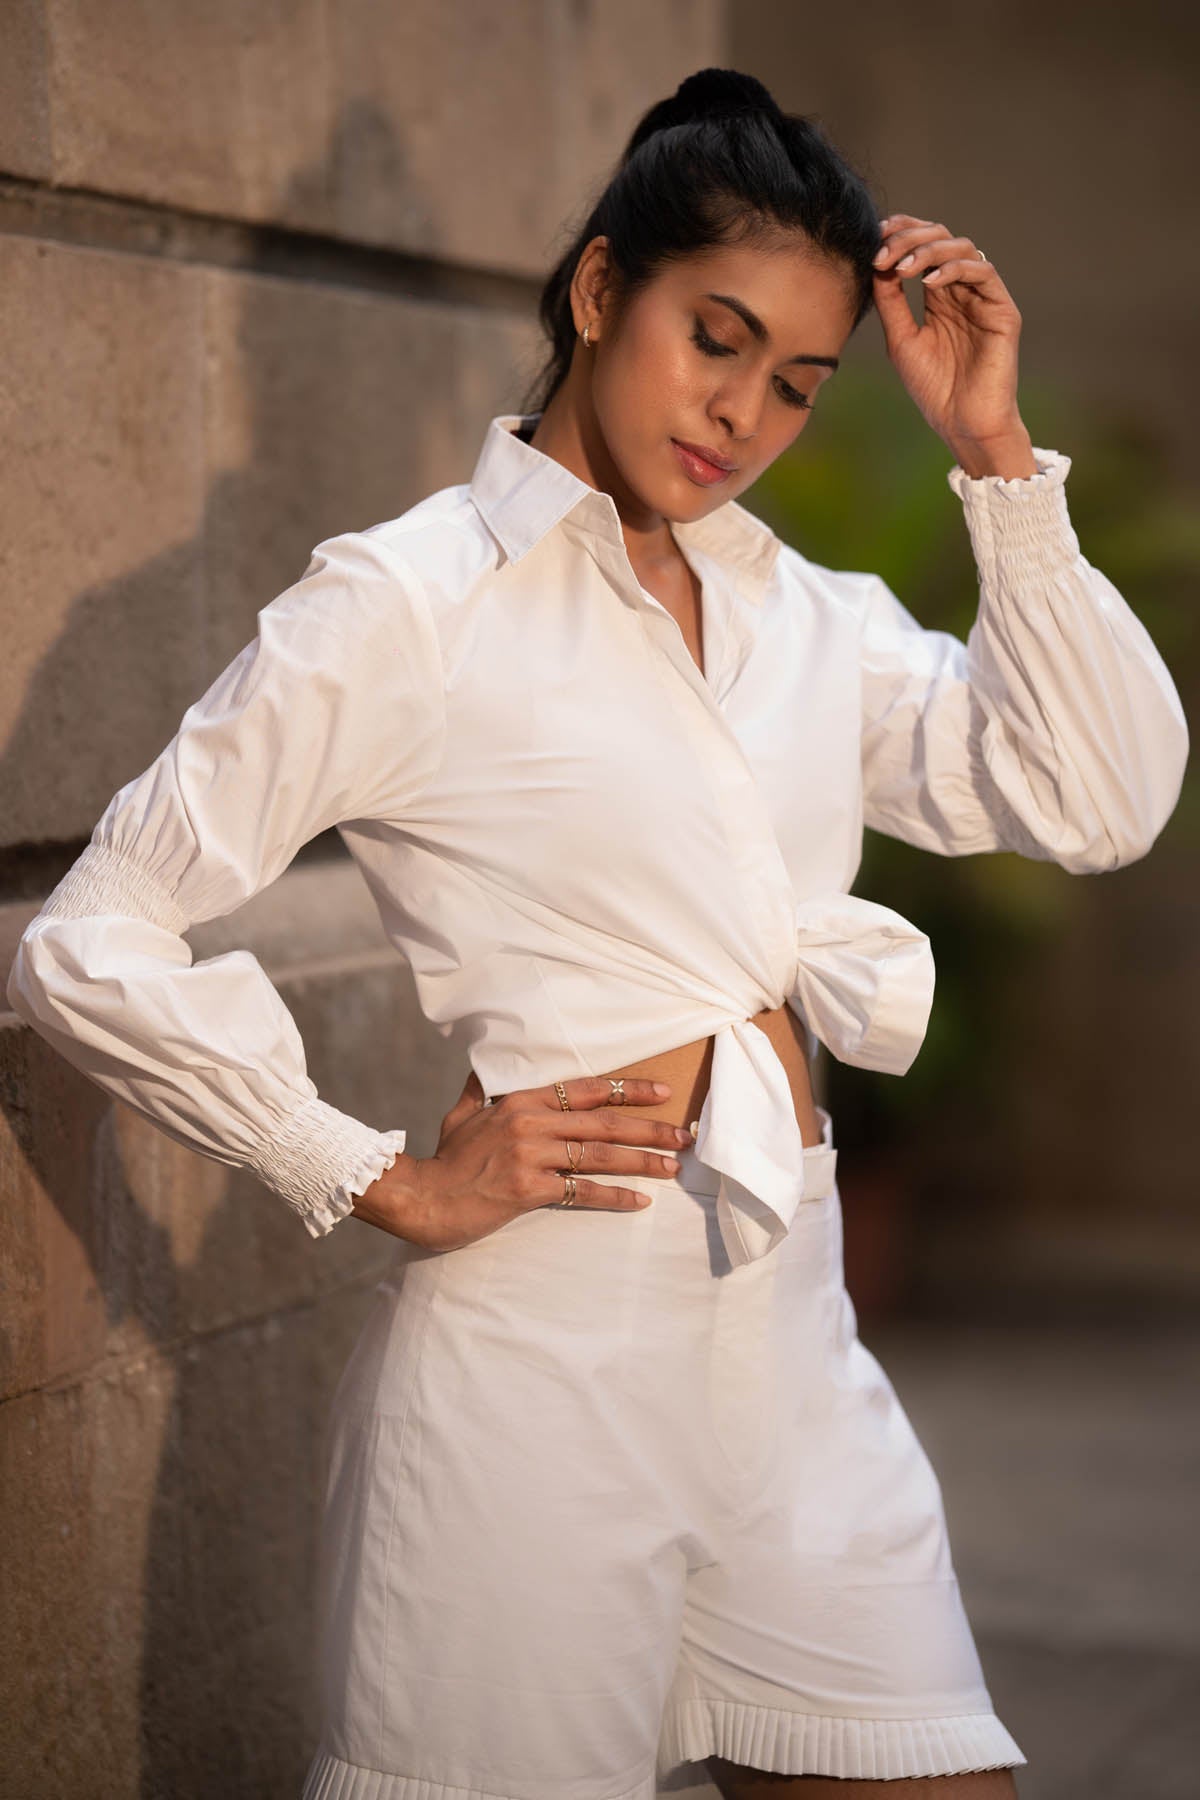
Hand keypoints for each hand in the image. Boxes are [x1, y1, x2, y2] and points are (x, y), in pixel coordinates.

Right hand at [351, 1068, 693, 1251]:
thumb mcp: (461, 1115)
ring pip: (599, 1155)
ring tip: (673, 1167)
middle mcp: (529, 1123)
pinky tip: (639, 1202)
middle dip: (650, 1127)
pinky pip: (580, 1192)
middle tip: (684, 1135)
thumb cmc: (444, 1160)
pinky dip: (613, 1197)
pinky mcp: (526, 1189)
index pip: (585, 1089)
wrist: (421, 1198)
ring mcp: (529, 1155)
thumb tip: (484, 1066)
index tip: (661, 1092)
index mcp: (519, 1101)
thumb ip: (481, 1090)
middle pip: (603, 1122)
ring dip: (642, 1161)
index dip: (626, 1090)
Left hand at [872, 213, 1036, 476]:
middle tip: (884, 250)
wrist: (963, 424)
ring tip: (903, 268)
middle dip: (911, 237)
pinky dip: (954, 270)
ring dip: (929, 250)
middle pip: (942, 238)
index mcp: (940, 297)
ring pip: (963, 248)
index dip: (903, 233)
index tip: (876, 235)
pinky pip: (983, 272)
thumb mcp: (901, 340)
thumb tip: (876, 264)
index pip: (924, 248)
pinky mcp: (1002, 310)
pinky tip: (928, 284)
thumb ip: (890, 303)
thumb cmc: (933, 389)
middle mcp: (963, 291)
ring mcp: (984, 298)